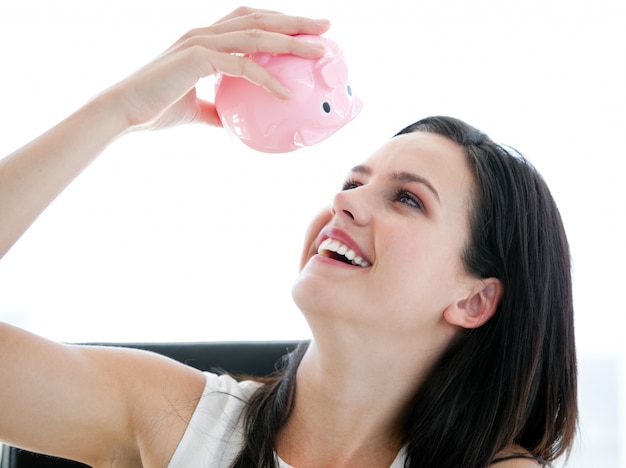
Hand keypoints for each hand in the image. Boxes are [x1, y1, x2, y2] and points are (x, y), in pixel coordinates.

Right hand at [108, 6, 330, 130]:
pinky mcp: (198, 59)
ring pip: (256, 35)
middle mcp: (205, 34)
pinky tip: (288, 93)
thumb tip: (232, 122)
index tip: (304, 30)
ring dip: (292, 40)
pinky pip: (243, 66)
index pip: (249, 21)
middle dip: (295, 20)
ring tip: (320, 50)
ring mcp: (202, 42)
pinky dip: (268, 78)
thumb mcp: (194, 110)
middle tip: (326, 27)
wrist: (123, 111)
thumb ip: (215, 110)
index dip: (277, 21)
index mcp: (205, 40)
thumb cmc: (153, 109)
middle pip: (260, 18)